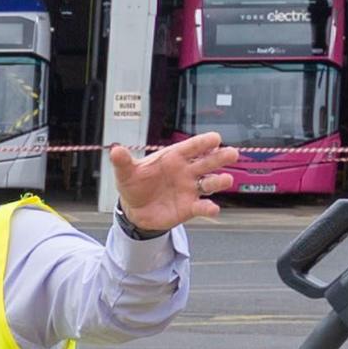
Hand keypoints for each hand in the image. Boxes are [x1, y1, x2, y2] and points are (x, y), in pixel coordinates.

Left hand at [107, 131, 235, 234]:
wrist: (135, 210)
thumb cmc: (135, 185)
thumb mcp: (126, 173)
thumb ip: (123, 162)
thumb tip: (115, 150)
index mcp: (173, 158)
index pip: (190, 147)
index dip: (203, 142)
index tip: (215, 138)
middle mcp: (186, 171)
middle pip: (207, 162)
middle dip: (220, 157)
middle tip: (232, 153)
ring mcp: (190, 189)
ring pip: (210, 183)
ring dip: (219, 181)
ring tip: (226, 180)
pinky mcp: (189, 207)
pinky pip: (202, 206)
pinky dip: (209, 208)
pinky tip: (213, 209)